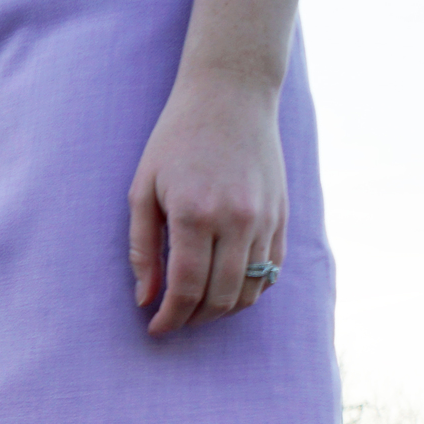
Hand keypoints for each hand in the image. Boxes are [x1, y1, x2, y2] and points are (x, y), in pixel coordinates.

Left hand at [127, 73, 286, 335]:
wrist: (230, 94)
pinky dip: (250, 290)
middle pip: (220, 298)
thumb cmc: (176, 139)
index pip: (186, 288)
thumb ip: (142, 248)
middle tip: (174, 320)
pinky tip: (226, 289)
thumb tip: (145, 298)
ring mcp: (264, 219)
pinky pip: (272, 271)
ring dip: (222, 310)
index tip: (155, 328)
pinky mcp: (282, 215)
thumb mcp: (143, 189)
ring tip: (198, 308)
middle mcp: (236, 220)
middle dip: (193, 320)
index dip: (169, 318)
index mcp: (195, 214)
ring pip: (250, 290)